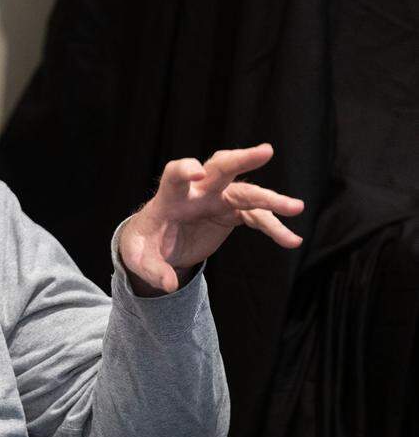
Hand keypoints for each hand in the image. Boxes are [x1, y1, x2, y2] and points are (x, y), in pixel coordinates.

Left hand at [118, 143, 304, 294]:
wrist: (156, 243)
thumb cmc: (144, 243)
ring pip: (246, 192)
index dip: (185, 169)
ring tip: (297, 207)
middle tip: (266, 151)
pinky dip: (273, 227)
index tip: (196, 171)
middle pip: (219, 168)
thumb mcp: (138, 258)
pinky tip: (291, 240)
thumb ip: (152, 270)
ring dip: (270, 199)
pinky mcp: (230, 213)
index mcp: (170, 196)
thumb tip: (169, 285)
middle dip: (241, 159)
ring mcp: (217, 200)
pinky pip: (256, 217)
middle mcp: (197, 191)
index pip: (176, 174)